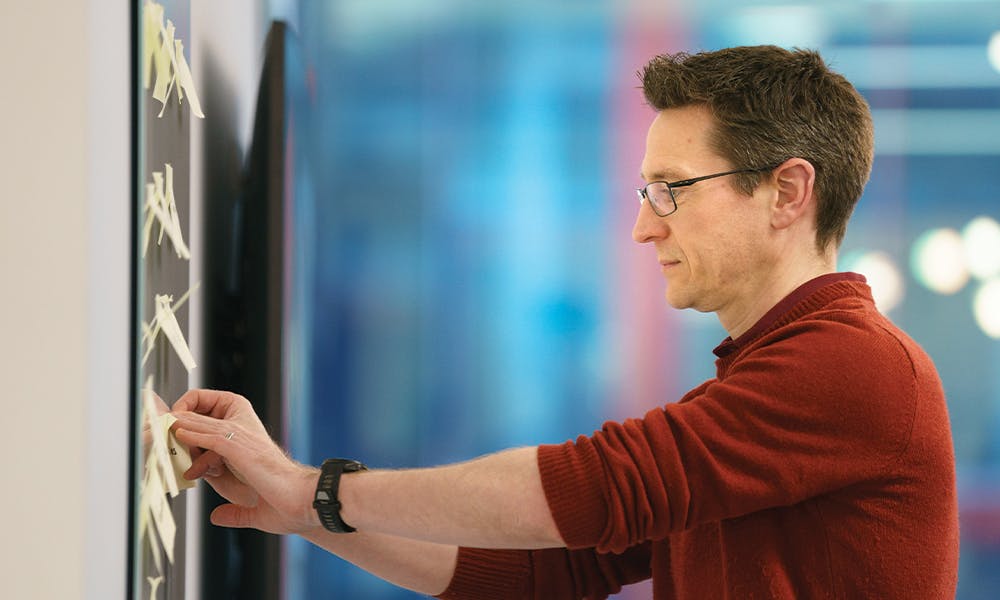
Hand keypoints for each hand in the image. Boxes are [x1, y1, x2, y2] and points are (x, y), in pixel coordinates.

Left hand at [170, 389, 320, 534]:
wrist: (305, 501)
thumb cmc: (288, 506)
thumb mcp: (253, 512)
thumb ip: (234, 513)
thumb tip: (216, 517)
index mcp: (249, 449)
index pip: (216, 430)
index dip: (195, 431)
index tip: (178, 440)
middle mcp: (247, 438)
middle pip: (207, 421)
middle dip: (182, 423)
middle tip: (159, 427)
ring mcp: (244, 441)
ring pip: (205, 425)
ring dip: (181, 426)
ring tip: (160, 426)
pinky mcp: (240, 449)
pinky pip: (210, 436)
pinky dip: (192, 434)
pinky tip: (177, 432)